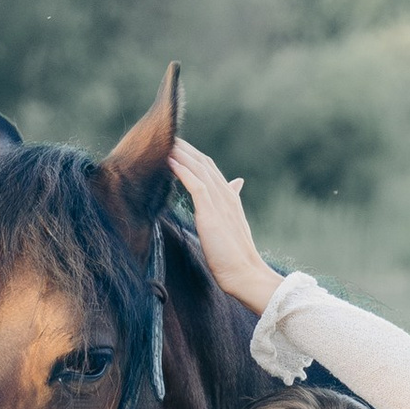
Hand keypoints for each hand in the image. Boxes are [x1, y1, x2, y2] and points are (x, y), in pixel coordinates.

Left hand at [170, 136, 281, 314]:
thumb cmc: (235, 254)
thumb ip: (232, 199)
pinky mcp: (212, 212)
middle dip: (184, 148)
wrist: (245, 273)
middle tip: (165, 135)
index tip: (175, 145)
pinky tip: (169, 161)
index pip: (209, 167)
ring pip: (198, 168)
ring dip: (181, 153)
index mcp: (230, 196)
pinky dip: (183, 170)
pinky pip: (196, 184)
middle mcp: (226, 194)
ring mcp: (220, 202)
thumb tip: (236, 182)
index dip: (192, 154)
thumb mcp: (233, 222)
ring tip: (164, 141)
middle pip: (203, 162)